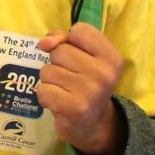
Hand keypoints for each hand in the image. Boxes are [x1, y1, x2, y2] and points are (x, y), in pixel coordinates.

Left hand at [35, 23, 123, 154]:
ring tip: (65, 91)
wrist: (94, 125)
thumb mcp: (86, 57)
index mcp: (112, 57)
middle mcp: (104, 74)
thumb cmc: (87, 84)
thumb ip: (64, 40)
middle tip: (72, 78)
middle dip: (59, 63)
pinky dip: (45, 96)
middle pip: (60, 51)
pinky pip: (42, 89)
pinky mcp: (72, 109)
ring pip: (48, 70)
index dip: (70, 41)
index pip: (80, 30)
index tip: (78, 56)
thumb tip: (44, 43)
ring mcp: (89, 92)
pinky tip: (59, 102)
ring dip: (51, 80)